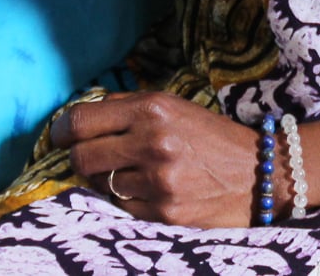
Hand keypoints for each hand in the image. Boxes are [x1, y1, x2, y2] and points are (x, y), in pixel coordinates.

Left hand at [53, 91, 261, 227]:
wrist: (260, 172)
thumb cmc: (210, 136)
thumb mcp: (172, 106)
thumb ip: (126, 106)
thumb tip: (80, 116)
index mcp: (151, 109)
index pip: (81, 120)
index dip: (61, 131)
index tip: (59, 137)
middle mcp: (152, 142)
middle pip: (82, 157)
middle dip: (80, 158)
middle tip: (89, 159)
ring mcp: (159, 181)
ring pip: (101, 185)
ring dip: (108, 181)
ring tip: (134, 174)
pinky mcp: (166, 213)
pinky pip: (123, 209)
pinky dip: (129, 201)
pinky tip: (150, 191)